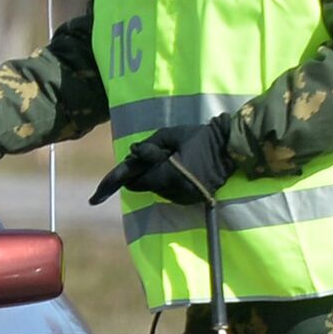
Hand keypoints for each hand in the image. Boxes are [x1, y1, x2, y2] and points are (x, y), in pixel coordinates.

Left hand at [89, 115, 236, 205]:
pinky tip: (179, 168)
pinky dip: (168, 182)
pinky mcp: (193, 200)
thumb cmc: (200, 137)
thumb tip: (133, 154)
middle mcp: (175, 192)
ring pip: (158, 190)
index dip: (120, 181)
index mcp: (168, 175)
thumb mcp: (170, 134)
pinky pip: (171, 193)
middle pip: (146, 187)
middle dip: (143, 174)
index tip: (100, 192)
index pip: (136, 182)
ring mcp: (185, 198)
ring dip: (156, 178)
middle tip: (151, 157)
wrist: (232, 148)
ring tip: (171, 159)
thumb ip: (149, 146)